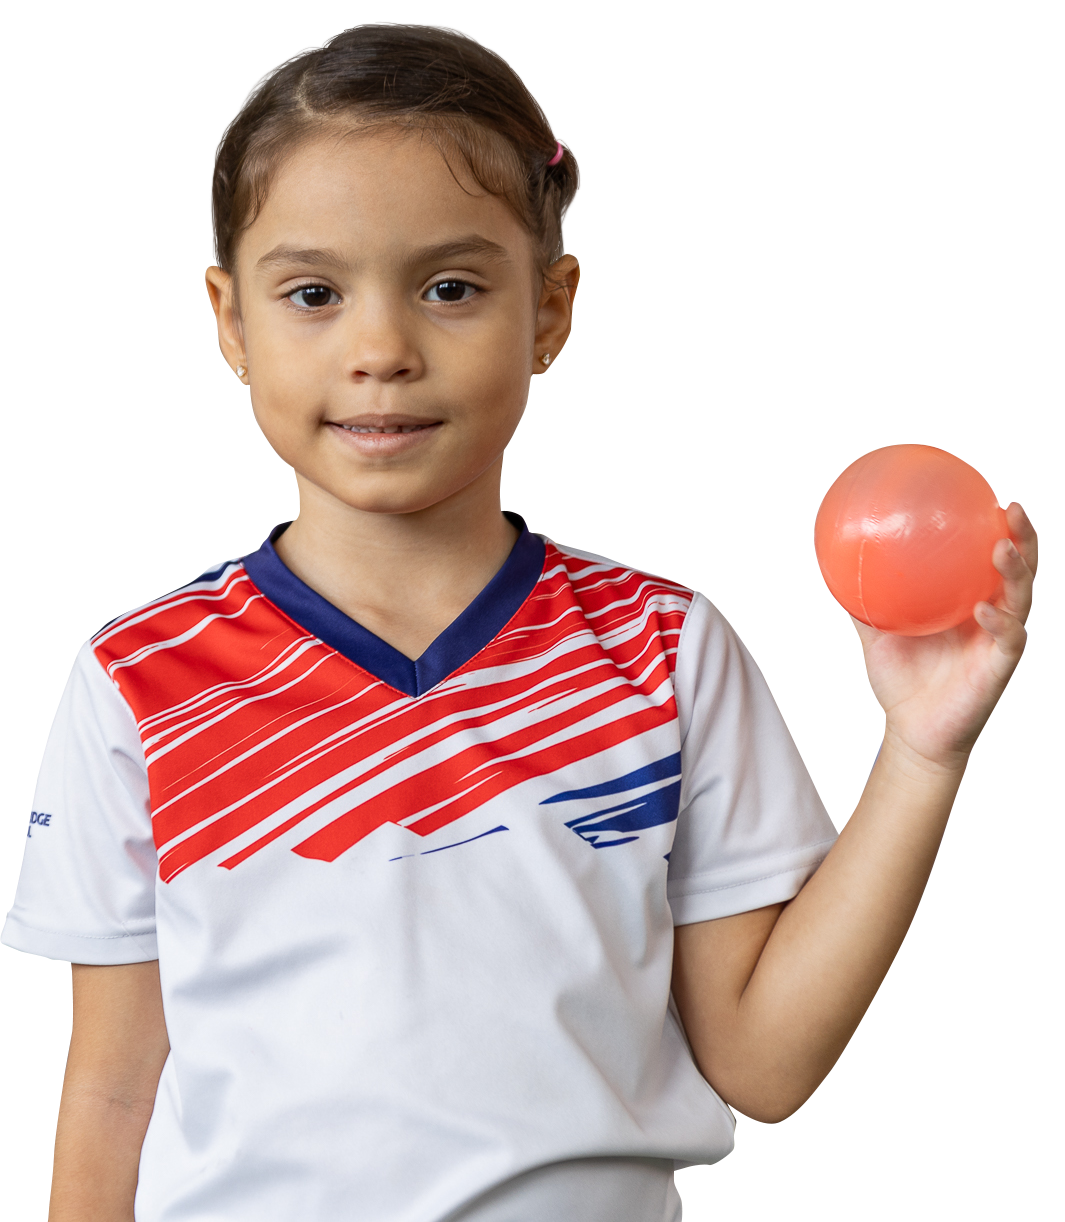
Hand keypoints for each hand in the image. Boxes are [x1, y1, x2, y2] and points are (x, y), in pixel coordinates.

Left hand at [852, 501, 1036, 771]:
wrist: (911, 731)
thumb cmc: (901, 678)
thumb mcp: (875, 632)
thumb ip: (862, 598)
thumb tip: (832, 560)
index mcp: (971, 599)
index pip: (993, 555)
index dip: (998, 526)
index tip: (991, 494)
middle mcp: (994, 615)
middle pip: (1021, 567)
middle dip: (1024, 536)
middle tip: (1011, 507)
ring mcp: (1001, 640)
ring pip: (1022, 599)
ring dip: (1016, 571)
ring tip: (1001, 547)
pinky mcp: (1000, 668)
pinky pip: (1007, 641)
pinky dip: (998, 623)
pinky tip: (983, 609)